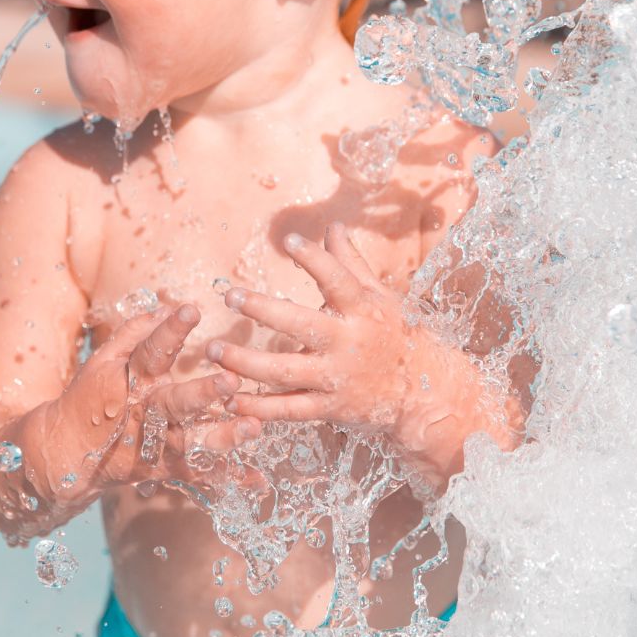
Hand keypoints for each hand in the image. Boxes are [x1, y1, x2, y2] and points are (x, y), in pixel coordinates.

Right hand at [49, 303, 259, 496]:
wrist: (65, 453)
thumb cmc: (88, 398)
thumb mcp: (102, 362)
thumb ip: (133, 334)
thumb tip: (164, 307)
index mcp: (131, 382)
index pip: (151, 352)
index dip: (169, 330)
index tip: (191, 309)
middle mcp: (145, 413)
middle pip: (176, 403)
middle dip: (204, 392)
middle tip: (232, 381)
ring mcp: (155, 444)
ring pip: (191, 441)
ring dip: (223, 436)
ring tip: (254, 428)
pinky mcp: (163, 469)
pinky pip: (198, 474)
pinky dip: (228, 477)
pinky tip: (257, 479)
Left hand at [212, 224, 441, 439]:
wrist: (421, 389)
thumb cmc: (394, 334)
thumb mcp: (379, 296)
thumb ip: (351, 263)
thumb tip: (333, 227)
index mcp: (363, 310)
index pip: (338, 280)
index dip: (315, 259)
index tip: (289, 240)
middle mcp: (349, 342)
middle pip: (301, 325)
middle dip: (263, 310)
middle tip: (230, 296)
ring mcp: (337, 378)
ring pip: (285, 371)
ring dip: (246, 363)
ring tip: (215, 349)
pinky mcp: (330, 408)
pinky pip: (289, 409)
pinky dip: (258, 407)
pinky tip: (230, 399)